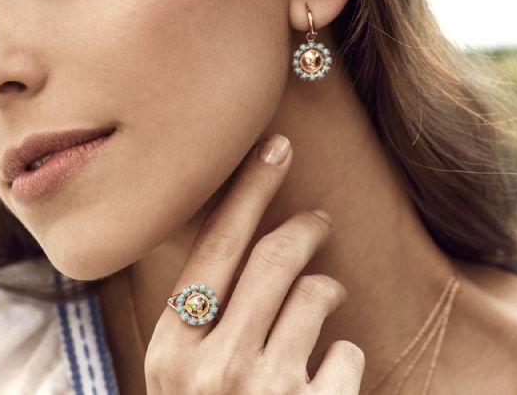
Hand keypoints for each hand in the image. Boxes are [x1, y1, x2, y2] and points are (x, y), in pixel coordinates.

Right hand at [144, 134, 364, 393]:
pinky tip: (327, 372)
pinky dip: (343, 352)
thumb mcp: (178, 376)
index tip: (276, 146)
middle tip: (318, 220)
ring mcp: (265, 390)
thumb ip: (196, 317)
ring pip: (317, 294)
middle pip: (274, 257)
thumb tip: (239, 238)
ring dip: (328, 287)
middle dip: (304, 227)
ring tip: (324, 298)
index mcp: (171, 347)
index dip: (249, 189)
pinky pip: (346, 350)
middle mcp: (212, 364)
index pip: (214, 245)